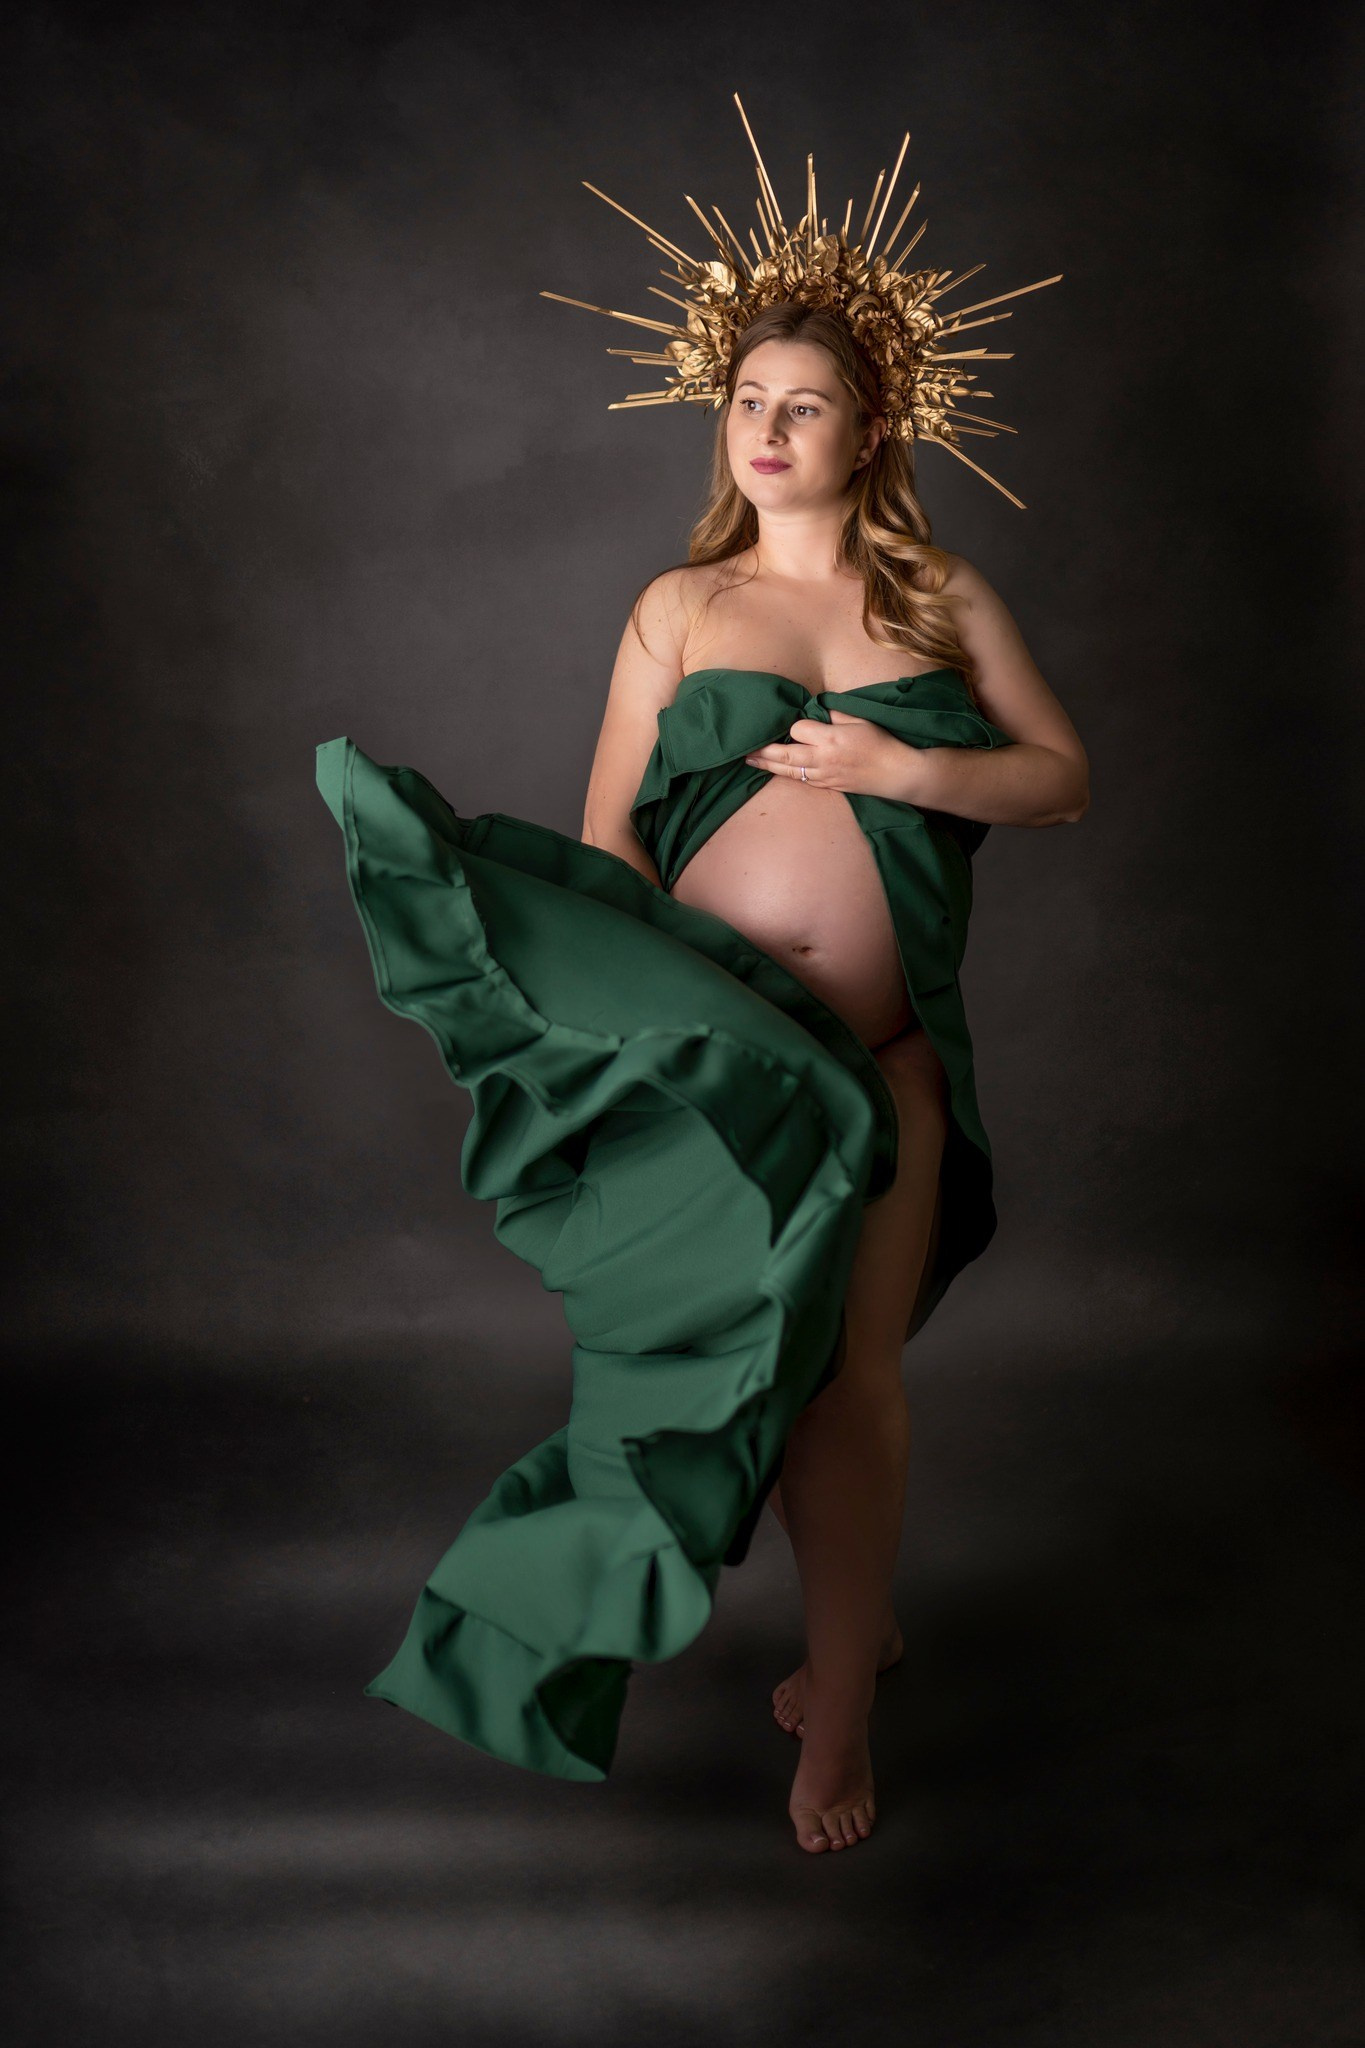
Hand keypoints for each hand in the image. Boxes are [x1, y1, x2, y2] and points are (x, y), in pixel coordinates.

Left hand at [742, 705, 935, 803]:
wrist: (897, 773)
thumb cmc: (881, 742)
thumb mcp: (860, 719)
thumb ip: (835, 713)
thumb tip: (817, 711)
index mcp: (831, 738)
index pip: (798, 729)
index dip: (794, 725)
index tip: (796, 721)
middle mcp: (823, 759)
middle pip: (785, 754)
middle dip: (763, 752)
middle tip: (743, 748)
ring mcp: (824, 775)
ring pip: (789, 771)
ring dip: (768, 766)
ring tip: (749, 761)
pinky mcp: (828, 786)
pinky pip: (801, 780)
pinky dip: (786, 774)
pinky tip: (776, 770)